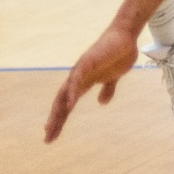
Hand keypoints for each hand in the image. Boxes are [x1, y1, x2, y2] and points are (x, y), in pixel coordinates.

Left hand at [44, 25, 137, 142]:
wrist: (125, 36)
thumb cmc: (118, 53)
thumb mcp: (113, 77)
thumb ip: (107, 88)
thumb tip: (101, 102)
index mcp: (83, 82)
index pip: (67, 104)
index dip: (60, 119)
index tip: (53, 135)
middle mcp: (78, 77)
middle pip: (61, 102)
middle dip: (54, 120)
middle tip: (47, 138)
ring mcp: (81, 69)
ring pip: (64, 93)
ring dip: (58, 111)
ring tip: (50, 126)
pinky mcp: (87, 62)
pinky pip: (76, 79)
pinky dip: (71, 92)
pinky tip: (69, 106)